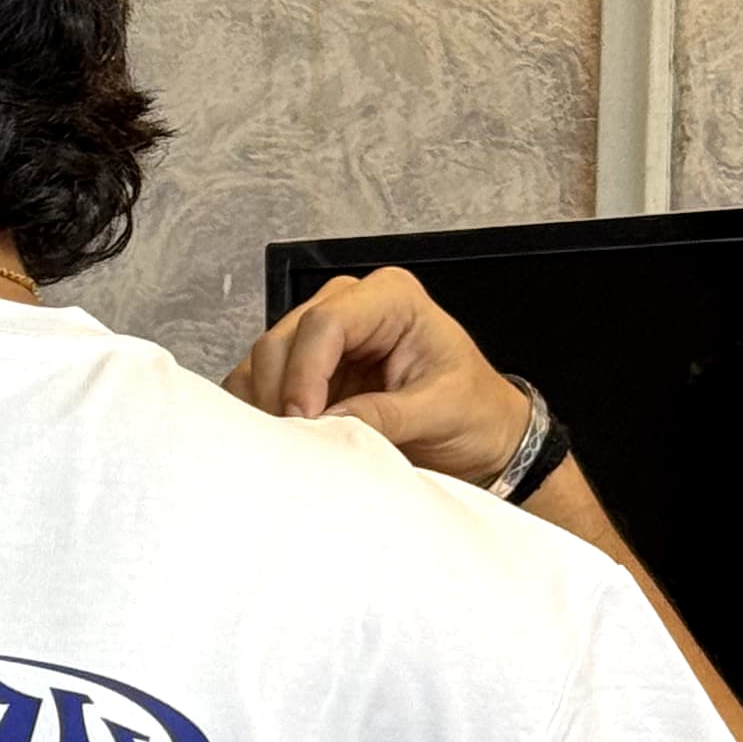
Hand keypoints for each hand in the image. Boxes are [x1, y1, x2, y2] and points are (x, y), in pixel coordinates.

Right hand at [226, 264, 526, 484]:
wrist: (481, 436)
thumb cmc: (474, 412)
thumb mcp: (440, 412)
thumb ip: (384, 415)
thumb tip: (329, 424)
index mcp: (392, 299)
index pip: (325, 323)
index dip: (306, 373)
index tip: (306, 420)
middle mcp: (353, 307)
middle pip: (284, 339)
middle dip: (282, 393)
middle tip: (298, 440)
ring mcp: (325, 338)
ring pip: (264, 361)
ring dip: (268, 404)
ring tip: (295, 443)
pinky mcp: (308, 370)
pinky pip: (261, 383)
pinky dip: (262, 411)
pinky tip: (286, 436)